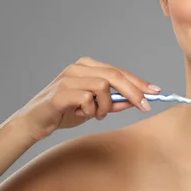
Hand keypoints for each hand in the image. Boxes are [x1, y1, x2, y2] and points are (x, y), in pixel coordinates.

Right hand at [8, 57, 159, 140]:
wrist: (34, 123)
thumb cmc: (64, 112)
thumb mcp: (94, 109)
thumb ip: (114, 103)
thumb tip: (136, 101)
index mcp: (87, 67)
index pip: (119, 72)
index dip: (139, 82)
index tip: (156, 92)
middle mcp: (78, 68)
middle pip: (114, 75)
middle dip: (134, 91)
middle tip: (145, 106)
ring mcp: (68, 78)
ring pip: (103, 86)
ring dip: (106, 105)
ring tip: (96, 115)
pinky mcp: (60, 92)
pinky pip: (88, 98)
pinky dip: (90, 110)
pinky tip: (81, 114)